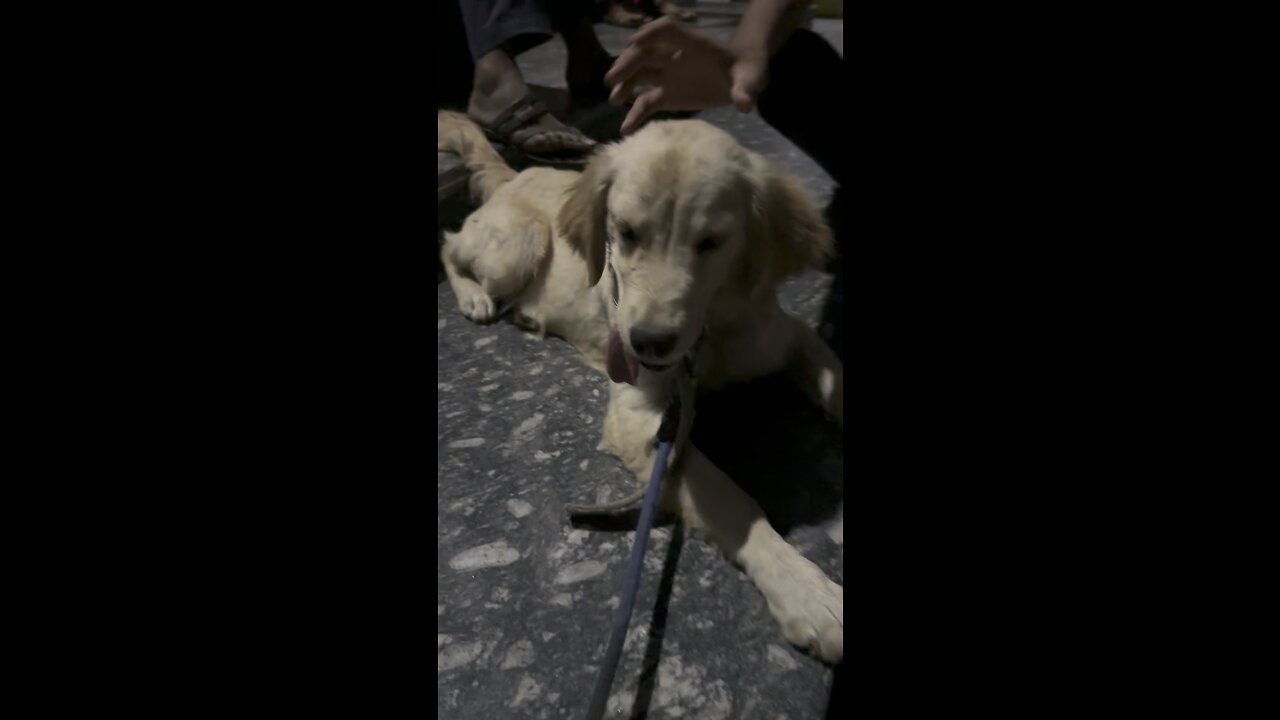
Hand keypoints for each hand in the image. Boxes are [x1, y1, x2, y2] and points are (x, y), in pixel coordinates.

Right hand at [604, 17, 767, 133]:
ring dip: (625, 84)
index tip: (635, 42)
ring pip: (640, 75)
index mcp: (694, 44)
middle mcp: (675, 56)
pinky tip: (625, 129)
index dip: (651, 33)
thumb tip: (745, 104)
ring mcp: (668, 75)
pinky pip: (647, 102)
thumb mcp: (751, 78)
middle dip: (628, 63)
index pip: (668, 30)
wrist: (743, 79)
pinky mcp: (668, 94)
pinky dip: (635, 115)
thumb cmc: (747, 71)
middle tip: (612, 79)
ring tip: (614, 99)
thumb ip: (746, 89)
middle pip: (646, 53)